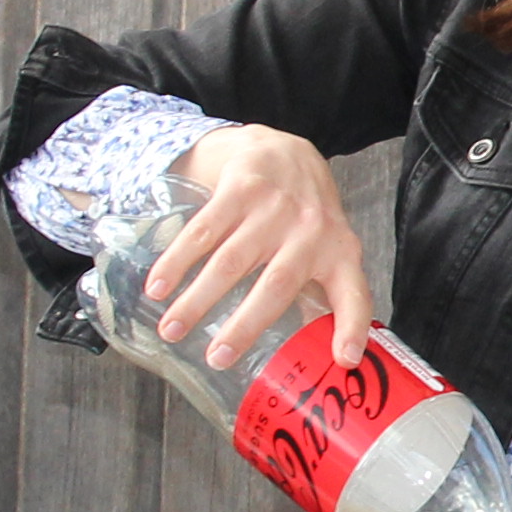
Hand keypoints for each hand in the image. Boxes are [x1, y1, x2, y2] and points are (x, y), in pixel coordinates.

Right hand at [143, 122, 374, 365]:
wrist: (286, 150)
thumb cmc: (309, 217)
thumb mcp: (331, 251)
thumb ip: (328, 298)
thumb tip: (329, 359)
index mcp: (339, 253)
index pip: (354, 294)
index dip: (353, 327)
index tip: (343, 360)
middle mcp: (310, 231)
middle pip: (276, 285)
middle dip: (245, 325)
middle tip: (217, 358)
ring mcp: (274, 208)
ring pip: (231, 261)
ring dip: (197, 299)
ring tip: (172, 330)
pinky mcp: (242, 188)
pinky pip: (203, 231)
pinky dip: (177, 261)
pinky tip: (157, 287)